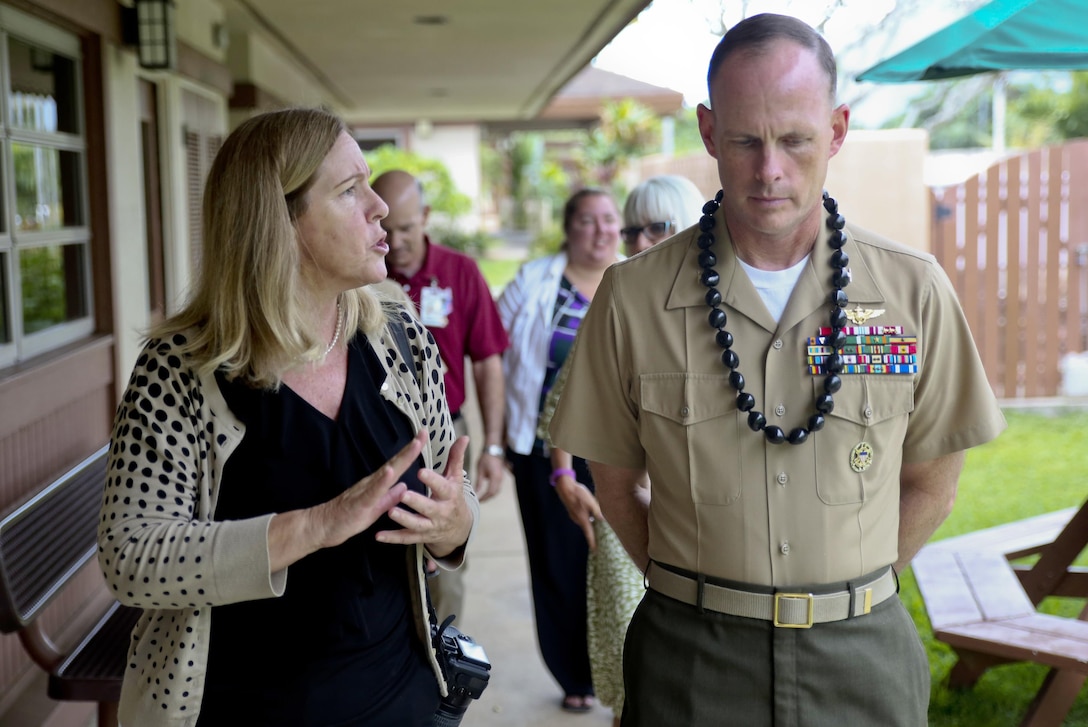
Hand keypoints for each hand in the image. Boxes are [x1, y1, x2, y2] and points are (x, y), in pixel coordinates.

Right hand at [308, 429, 425, 548]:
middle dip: (411, 448)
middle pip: (395, 462)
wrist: (323, 526)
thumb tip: (404, 485)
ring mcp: (366, 490)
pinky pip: (373, 490)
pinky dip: (382, 480)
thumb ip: (390, 497)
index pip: (398, 465)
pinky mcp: (360, 502)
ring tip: (414, 446)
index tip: (423, 436)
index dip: (411, 452)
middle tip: (424, 432)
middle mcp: (373, 482)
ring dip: (401, 458)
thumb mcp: (376, 508)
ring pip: (386, 472)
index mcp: (378, 484)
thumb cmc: (349, 517)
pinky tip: (390, 471)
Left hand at [376, 435, 472, 558]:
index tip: (420, 471)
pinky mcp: (420, 537)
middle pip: (429, 508)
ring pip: (416, 525)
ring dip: (404, 519)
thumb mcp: (456, 478)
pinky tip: (378, 535)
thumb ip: (456, 458)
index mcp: (449, 495)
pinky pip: (405, 538)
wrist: (459, 528)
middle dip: (417, 502)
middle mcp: (441, 512)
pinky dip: (392, 538)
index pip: (442, 487)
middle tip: (403, 493)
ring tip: (390, 511)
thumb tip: (464, 437)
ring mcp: (430, 526)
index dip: (432, 480)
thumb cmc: (453, 496)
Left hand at [475, 450, 506, 501]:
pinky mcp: (501, 475)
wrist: (494, 449)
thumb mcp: (480, 470)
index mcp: (495, 478)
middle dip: (487, 497)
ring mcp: (501, 477)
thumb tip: (476, 492)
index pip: (490, 492)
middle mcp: (500, 479)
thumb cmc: (486, 458)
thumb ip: (479, 482)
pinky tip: (486, 490)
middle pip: (495, 492)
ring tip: (482, 497)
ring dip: (490, 494)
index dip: (484, 498)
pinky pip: (497, 486)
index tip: (478, 500)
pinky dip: (492, 490)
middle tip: (480, 500)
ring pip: (497, 490)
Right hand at [554, 475, 601, 550]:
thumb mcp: (591, 502)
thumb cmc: (579, 494)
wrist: (565, 487)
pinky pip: (581, 516)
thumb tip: (604, 521)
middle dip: (593, 531)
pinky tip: (588, 510)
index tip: (595, 550)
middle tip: (600, 534)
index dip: (592, 542)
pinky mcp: (572, 510)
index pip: (589, 534)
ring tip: (596, 519)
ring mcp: (573, 515)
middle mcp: (577, 519)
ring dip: (590, 521)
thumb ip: (597, 512)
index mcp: (583, 519)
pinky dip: (586, 516)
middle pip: (587, 527)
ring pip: (584, 521)